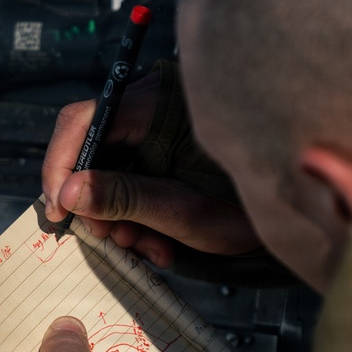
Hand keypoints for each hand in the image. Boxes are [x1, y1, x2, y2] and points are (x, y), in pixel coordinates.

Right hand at [42, 73, 259, 267]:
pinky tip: (157, 241)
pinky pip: (131, 178)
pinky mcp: (164, 149)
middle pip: (93, 148)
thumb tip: (70, 193)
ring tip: (147, 247)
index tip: (60, 209)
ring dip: (119, 216)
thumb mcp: (181, 209)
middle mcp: (152, 107)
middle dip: (96, 201)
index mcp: (156, 104)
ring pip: (110, 170)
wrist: (291, 207)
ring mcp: (157, 128)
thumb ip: (123, 198)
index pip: (84, 121)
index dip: (61, 165)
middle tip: (110, 239)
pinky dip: (136, 213)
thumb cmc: (247, 205)